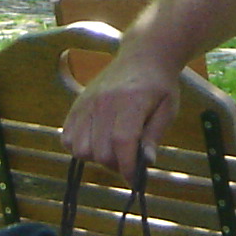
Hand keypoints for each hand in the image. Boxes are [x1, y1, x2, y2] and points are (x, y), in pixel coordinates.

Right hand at [61, 48, 181, 178]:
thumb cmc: (159, 85)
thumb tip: (146, 162)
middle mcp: (104, 102)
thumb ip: (154, 136)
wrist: (142, 56)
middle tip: (128, 161)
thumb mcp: (168, 110)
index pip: (122, 142)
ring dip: (96, 157)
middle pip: (100, 150)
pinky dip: (79, 147)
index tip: (135, 180)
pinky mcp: (77, 104)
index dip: (128, 167)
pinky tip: (96, 142)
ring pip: (80, 148)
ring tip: (112, 150)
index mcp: (131, 101)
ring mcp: (87, 102)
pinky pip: (67, 138)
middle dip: (115, 165)